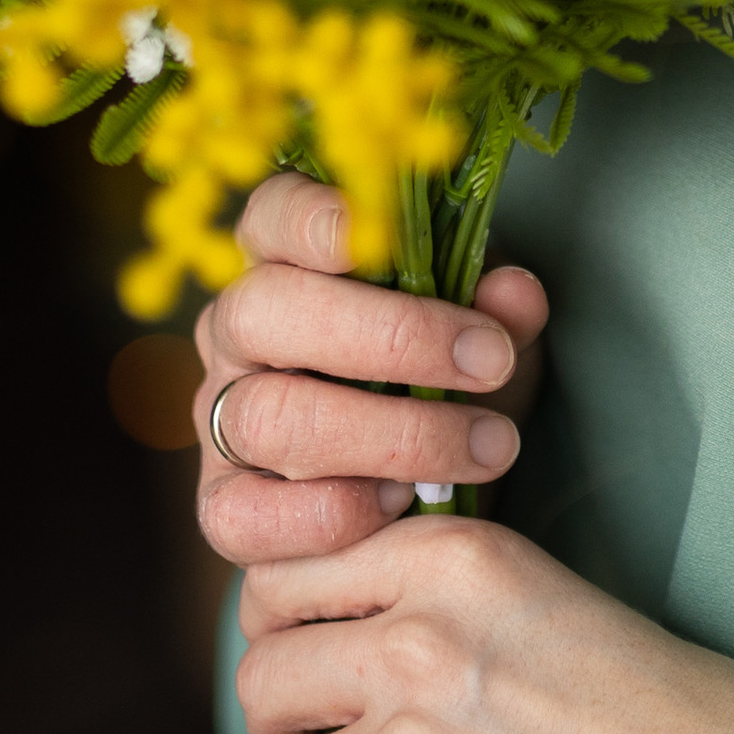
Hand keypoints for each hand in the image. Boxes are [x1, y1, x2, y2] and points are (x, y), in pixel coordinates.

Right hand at [194, 172, 550, 568]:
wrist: (414, 494)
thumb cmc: (443, 385)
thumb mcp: (484, 340)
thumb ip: (498, 314)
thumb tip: (513, 293)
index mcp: (285, 263)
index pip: (271, 215)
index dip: (309, 217)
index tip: (368, 237)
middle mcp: (235, 334)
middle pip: (264, 311)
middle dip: (387, 336)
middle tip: (488, 363)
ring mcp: (219, 422)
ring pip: (266, 417)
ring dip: (387, 436)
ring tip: (479, 447)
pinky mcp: (224, 509)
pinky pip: (244, 518)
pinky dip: (331, 513)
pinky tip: (399, 503)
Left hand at [234, 520, 733, 733]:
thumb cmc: (686, 720)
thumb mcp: (556, 610)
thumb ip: (447, 615)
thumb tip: (337, 659)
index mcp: (459, 557)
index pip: (288, 572)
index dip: (277, 629)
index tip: (299, 673)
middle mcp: (424, 636)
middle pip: (264, 676)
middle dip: (274, 732)